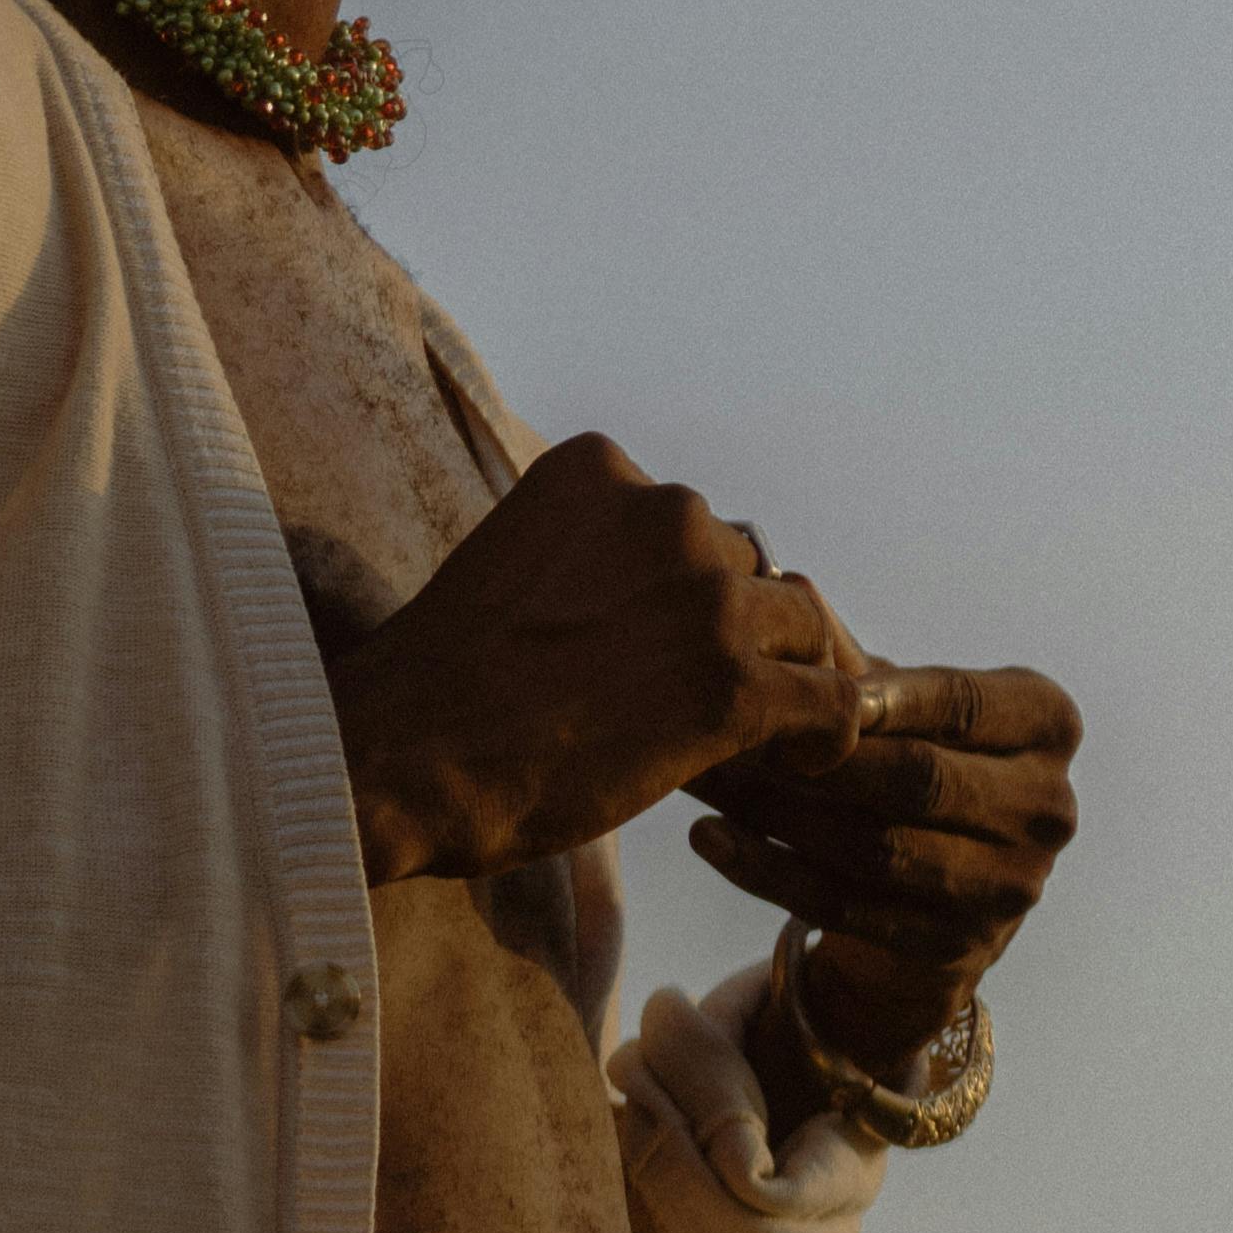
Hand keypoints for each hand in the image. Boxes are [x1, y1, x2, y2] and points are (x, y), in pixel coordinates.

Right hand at [328, 435, 864, 887]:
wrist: (400, 757)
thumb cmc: (443, 681)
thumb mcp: (520, 562)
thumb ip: (594, 558)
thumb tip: (652, 606)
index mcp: (601, 469)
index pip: (690, 523)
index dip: (691, 591)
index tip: (667, 647)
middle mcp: (664, 510)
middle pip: (748, 567)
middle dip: (737, 630)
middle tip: (706, 698)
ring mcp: (704, 596)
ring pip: (802, 624)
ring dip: (787, 676)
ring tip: (762, 735)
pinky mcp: (732, 685)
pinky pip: (832, 699)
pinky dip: (828, 733)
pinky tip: (798, 763)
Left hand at [689, 661, 1082, 1083]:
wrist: (936, 893)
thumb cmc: (913, 761)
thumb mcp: (902, 705)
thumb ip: (851, 658)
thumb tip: (783, 589)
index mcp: (1047, 725)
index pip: (962, 702)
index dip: (885, 695)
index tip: (804, 684)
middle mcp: (1048, 808)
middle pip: (920, 779)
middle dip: (820, 756)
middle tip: (734, 726)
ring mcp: (1009, 888)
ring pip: (876, 846)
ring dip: (779, 812)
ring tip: (707, 776)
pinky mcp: (955, 949)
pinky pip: (845, 907)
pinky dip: (769, 871)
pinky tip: (710, 837)